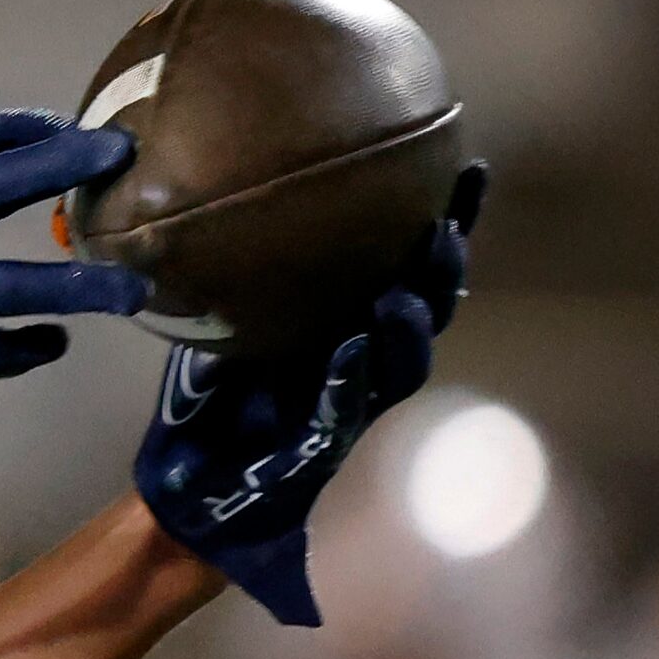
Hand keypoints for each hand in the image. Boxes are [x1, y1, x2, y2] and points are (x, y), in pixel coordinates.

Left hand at [133, 162, 486, 625]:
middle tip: (445, 226)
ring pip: (402, 362)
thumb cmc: (206, 401)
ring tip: (405, 292)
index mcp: (351, 326)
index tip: (470, 171)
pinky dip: (351, 376)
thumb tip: (224, 182)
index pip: (413, 268)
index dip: (452, 223)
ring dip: (410, 324)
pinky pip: (346, 406)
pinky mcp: (324, 444)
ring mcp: (350, 405)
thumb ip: (240, 267)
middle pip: (428, 310)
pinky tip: (352, 346)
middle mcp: (364, 362)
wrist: (188, 487)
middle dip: (442, 269)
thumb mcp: (222, 321)